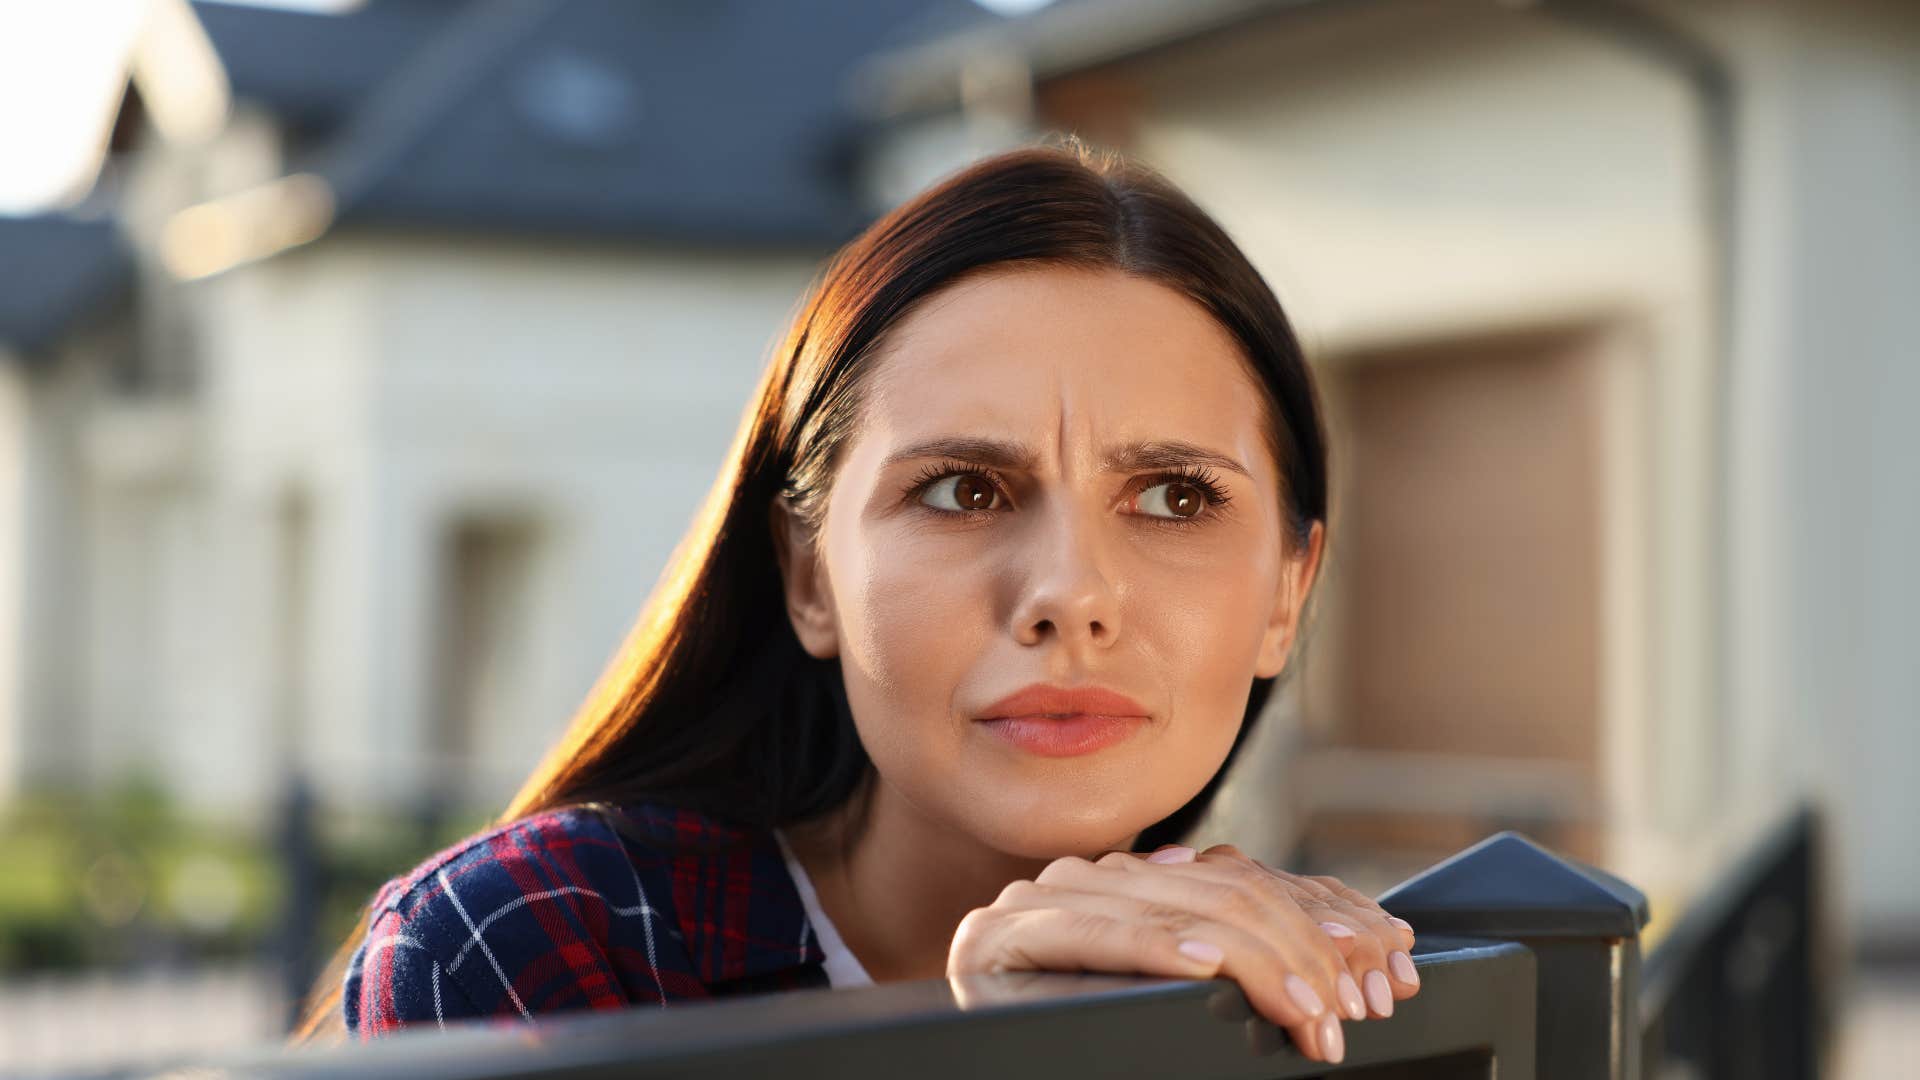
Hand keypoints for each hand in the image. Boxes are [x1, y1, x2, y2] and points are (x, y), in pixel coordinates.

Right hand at [946, 842, 1419, 1064]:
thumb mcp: (1186, 1002)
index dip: (1321, 912)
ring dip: (1257, 962)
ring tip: (1308, 1010)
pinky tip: (1204, 969)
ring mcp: (1038, 902)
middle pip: (1220, 888)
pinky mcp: (997, 938)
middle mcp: (1085, 879)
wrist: (983, 1076)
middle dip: (1303, 947)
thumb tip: (1357, 944)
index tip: (1385, 959)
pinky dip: (1157, 946)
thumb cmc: (1096, 1054)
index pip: (1244, 879)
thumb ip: (1238, 958)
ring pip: (1172, 905)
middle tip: (1352, 1009)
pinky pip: (1096, 931)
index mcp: (1131, 884)